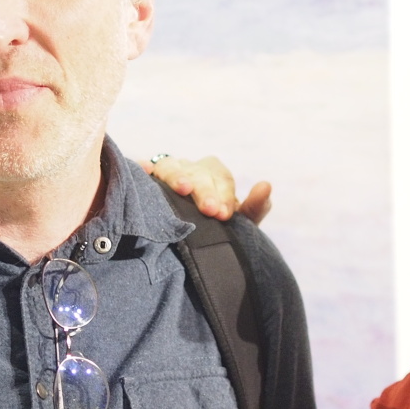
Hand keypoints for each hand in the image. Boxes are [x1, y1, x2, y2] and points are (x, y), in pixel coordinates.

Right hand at [143, 155, 272, 224]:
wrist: (194, 243)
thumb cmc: (218, 228)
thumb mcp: (241, 222)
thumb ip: (256, 206)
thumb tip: (266, 185)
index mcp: (213, 174)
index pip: (220, 177)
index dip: (223, 193)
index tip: (223, 213)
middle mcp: (191, 169)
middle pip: (197, 171)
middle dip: (205, 190)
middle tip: (210, 210)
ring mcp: (168, 174)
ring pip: (170, 165)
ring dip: (177, 175)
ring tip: (182, 189)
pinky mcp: (147, 183)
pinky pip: (143, 170)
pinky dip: (143, 168)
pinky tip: (144, 171)